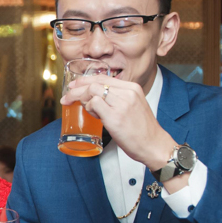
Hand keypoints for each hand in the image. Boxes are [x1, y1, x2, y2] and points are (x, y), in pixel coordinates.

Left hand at [59, 72, 177, 175]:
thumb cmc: (142, 130)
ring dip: (82, 100)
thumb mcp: (134, 106)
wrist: (154, 145)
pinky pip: (94, 104)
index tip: (74, 86)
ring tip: (87, 110)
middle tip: (67, 97)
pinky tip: (94, 115)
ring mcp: (121, 104)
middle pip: (94, 83)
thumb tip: (96, 98)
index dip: (85, 80)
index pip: (103, 77)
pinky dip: (89, 108)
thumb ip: (118, 98)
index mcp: (132, 88)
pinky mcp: (115, 117)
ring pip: (92, 91)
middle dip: (76, 89)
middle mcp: (127, 93)